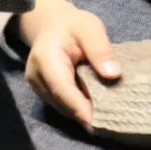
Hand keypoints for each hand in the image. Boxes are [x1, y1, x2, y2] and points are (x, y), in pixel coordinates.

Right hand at [18, 0, 118, 126]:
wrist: (52, 26)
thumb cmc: (73, 26)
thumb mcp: (90, 28)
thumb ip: (100, 49)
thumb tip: (113, 75)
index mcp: (46, 59)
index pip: (62, 89)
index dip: (80, 107)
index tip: (99, 122)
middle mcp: (36, 77)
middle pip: (62, 104)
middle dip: (85, 115)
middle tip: (113, 124)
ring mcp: (38, 87)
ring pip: (62, 108)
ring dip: (83, 114)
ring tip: (109, 119)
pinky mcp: (44, 92)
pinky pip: (62, 105)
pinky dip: (79, 109)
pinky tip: (97, 111)